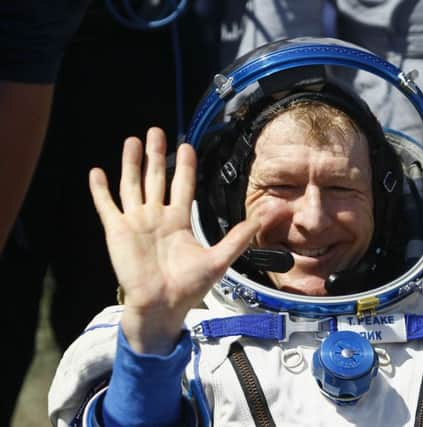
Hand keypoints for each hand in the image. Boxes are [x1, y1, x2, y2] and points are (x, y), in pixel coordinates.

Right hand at [89, 128, 258, 353]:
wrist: (162, 306)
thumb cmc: (189, 287)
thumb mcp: (219, 259)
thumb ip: (238, 237)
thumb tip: (262, 219)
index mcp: (179, 221)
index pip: (182, 185)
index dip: (185, 166)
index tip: (187, 145)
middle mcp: (157, 217)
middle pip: (156, 177)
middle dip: (157, 154)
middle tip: (156, 131)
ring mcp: (136, 222)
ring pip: (132, 185)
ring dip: (131, 163)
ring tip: (132, 141)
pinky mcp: (117, 231)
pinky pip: (107, 205)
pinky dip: (100, 189)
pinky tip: (96, 171)